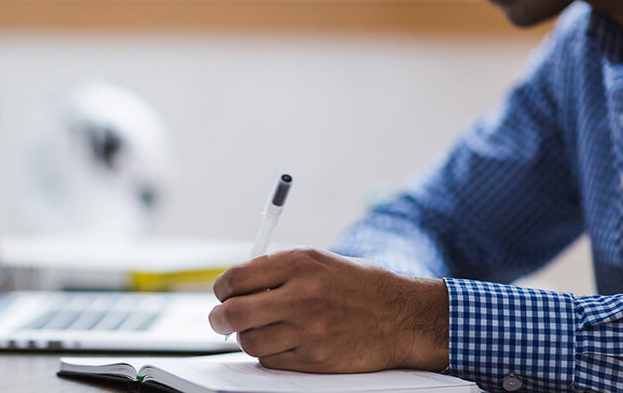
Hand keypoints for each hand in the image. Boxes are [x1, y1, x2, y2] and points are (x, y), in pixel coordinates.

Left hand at [209, 248, 448, 372]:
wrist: (402, 317)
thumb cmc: (359, 286)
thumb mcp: (319, 261)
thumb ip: (277, 270)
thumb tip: (234, 286)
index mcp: (300, 263)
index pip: (236, 278)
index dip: (221, 289)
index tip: (223, 294)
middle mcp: (302, 295)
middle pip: (234, 313)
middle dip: (219, 318)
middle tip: (221, 319)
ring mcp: (308, 330)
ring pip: (249, 341)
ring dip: (247, 337)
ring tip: (260, 329)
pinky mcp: (315, 359)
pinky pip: (270, 361)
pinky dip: (269, 354)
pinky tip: (283, 342)